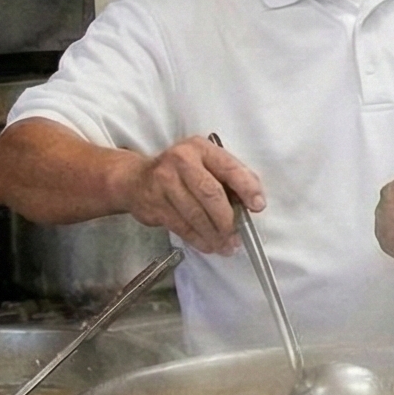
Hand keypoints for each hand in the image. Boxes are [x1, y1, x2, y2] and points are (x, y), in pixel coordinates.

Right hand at [118, 135, 261, 254]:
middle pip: (210, 194)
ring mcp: (164, 182)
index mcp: (201, 148)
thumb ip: (229, 178)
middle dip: (227, 219)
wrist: (135, 179)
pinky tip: (209, 245)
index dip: (246, 188)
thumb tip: (254, 202)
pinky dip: (198, 239)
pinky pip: (181, 226)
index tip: (258, 206)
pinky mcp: (154, 203)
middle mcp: (181, 161)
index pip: (228, 168)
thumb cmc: (181, 172)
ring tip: (226, 246)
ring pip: (195, 214)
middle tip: (238, 236)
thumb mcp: (206, 163)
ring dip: (214, 235)